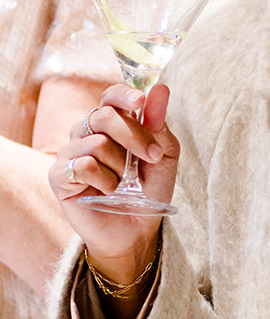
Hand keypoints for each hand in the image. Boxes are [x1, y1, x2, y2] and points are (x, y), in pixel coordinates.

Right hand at [49, 83, 177, 281]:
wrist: (136, 230)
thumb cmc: (148, 191)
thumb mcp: (163, 156)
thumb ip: (158, 124)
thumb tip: (160, 89)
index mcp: (112, 123)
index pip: (110, 96)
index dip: (124, 95)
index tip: (140, 101)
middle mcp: (87, 132)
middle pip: (104, 115)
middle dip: (134, 136)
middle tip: (152, 157)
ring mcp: (70, 153)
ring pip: (97, 143)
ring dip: (121, 167)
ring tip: (123, 184)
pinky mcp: (58, 176)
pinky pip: (83, 165)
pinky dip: (104, 181)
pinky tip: (107, 192)